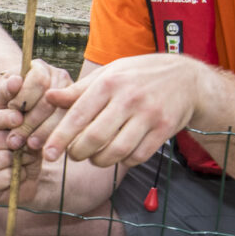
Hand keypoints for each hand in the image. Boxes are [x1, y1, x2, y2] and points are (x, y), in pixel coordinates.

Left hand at [0, 58, 73, 148]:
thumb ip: (5, 89)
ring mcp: (72, 95)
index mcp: (41, 68)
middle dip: (30, 123)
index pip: (38, 80)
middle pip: (50, 101)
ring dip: (42, 133)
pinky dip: (55, 138)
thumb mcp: (4, 93)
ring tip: (28, 145)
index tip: (12, 113)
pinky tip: (43, 147)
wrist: (22, 106)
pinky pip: (70, 127)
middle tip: (15, 140)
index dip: (23, 99)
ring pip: (61, 116)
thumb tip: (15, 83)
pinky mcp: (77, 112)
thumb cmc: (11, 99)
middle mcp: (60, 77)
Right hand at [0, 105, 41, 202]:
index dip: (5, 117)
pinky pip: (6, 175)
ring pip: (3, 158)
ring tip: (26, 161)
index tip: (20, 118)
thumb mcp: (20, 137)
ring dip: (21, 160)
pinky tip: (19, 175)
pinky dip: (19, 175)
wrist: (11, 184)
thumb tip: (24, 124)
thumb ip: (21, 129)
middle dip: (19, 143)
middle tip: (30, 149)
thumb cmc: (16, 154)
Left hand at [36, 54, 207, 167]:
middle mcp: (129, 98)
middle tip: (74, 154)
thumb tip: (48, 97)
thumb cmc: (138, 76)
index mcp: (110, 83)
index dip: (60, 138)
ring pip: (117, 151)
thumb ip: (78, 90)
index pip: (78, 115)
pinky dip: (124, 161)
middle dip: (78, 153)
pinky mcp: (164, 129)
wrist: (186, 78)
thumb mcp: (108, 74)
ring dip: (100, 160)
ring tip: (94, 156)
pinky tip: (119, 154)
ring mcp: (149, 115)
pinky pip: (138, 156)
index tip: (48, 154)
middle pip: (95, 138)